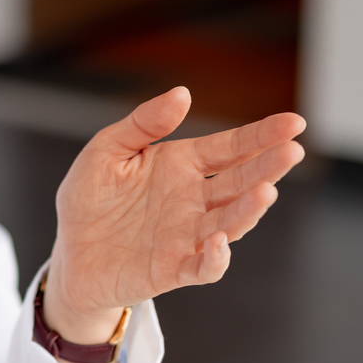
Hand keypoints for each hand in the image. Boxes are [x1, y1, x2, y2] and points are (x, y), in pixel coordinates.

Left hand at [43, 87, 305, 350]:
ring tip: (265, 191)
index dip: (260, 136)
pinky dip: (215, 258)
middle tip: (291, 150)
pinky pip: (203, 267)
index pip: (229, 148)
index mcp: (180, 165)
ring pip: (230, 222)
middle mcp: (192, 200)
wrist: (68, 252)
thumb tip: (183, 93)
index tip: (294, 123)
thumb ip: (144, 123)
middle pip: (239, 182)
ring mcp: (187, 236)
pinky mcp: (172, 269)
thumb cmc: (89, 198)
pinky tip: (219, 241)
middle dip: (267, 167)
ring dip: (248, 209)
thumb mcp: (106, 150)